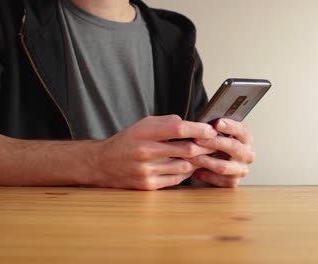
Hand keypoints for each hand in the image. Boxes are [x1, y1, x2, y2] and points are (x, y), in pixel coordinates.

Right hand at [89, 115, 216, 189]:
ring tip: (203, 156)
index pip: (178, 129)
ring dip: (197, 161)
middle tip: (214, 144)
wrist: (102, 163)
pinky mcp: (148, 185)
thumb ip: (166, 122)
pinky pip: (176, 179)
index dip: (198, 129)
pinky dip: (186, 173)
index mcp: (144, 133)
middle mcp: (145, 152)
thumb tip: (190, 124)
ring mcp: (146, 170)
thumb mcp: (142, 125)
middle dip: (204, 146)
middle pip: (185, 149)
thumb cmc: (127, 141)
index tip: (211, 129)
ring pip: (184, 166)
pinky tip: (188, 167)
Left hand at [188, 119, 254, 187]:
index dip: (230, 127)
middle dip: (213, 142)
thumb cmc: (216, 145)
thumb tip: (200, 123)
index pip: (242, 131)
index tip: (217, 123)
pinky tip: (195, 170)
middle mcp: (247, 154)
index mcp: (246, 139)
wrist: (216, 165)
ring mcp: (241, 170)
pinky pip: (219, 180)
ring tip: (190, 156)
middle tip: (197, 139)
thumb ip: (213, 129)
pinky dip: (206, 174)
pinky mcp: (233, 182)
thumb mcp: (218, 134)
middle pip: (233, 147)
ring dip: (205, 160)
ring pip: (223, 166)